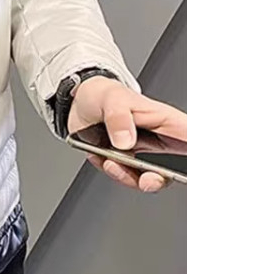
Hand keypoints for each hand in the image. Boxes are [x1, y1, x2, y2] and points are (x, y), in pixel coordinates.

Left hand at [68, 77, 186, 193]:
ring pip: (151, 179)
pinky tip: (102, 159)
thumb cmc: (104, 94)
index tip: (190, 170)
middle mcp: (160, 141)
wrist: (78, 103)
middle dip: (161, 178)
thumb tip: (125, 141)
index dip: (196, 158)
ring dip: (131, 177)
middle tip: (148, 179)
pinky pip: (128, 179)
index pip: (193, 141)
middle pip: (176, 169)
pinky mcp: (128, 164)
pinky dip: (115, 173)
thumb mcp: (112, 99)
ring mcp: (145, 154)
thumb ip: (119, 118)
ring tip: (112, 163)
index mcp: (167, 121)